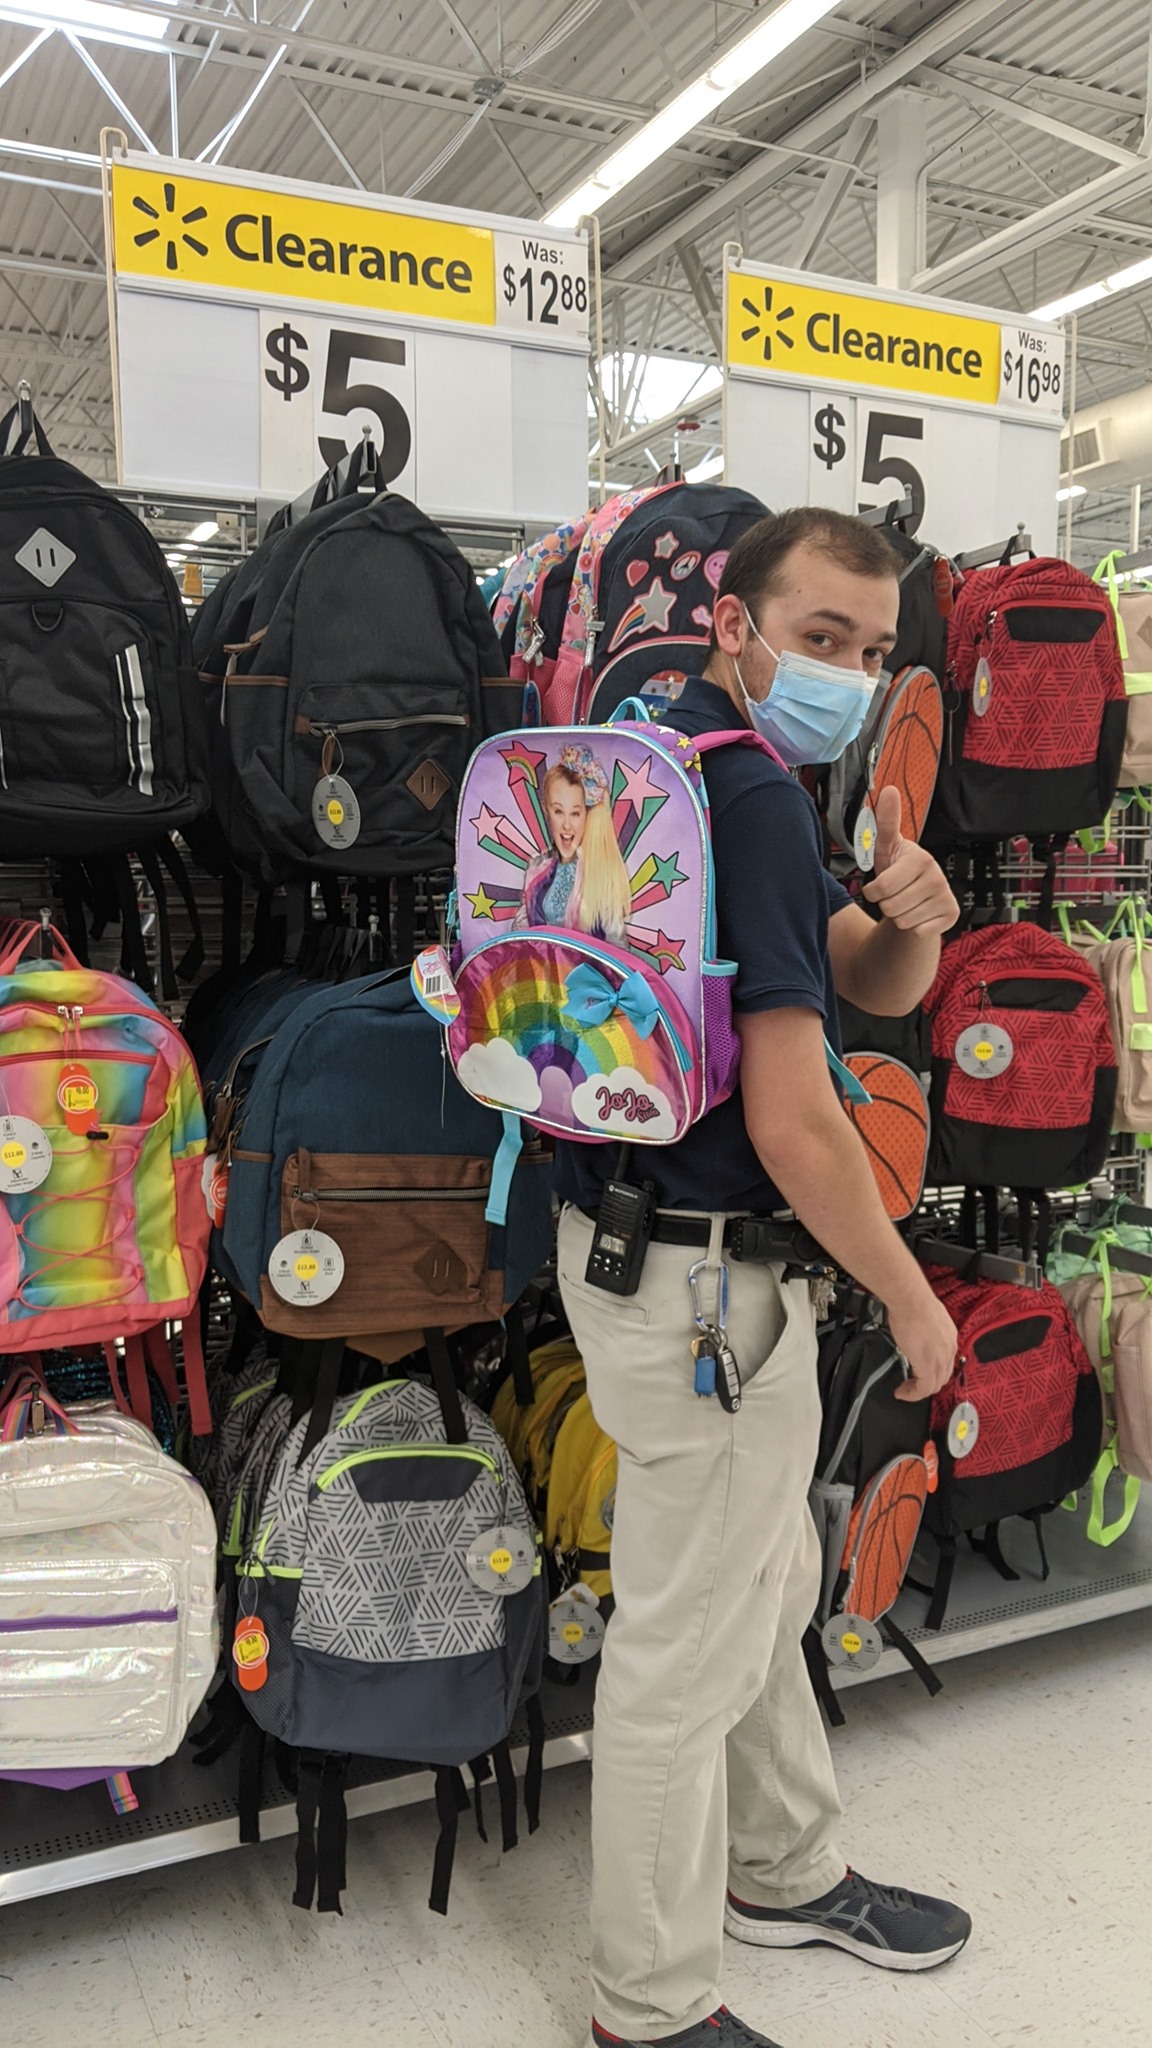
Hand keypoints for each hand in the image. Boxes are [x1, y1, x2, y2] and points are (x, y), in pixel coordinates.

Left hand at [861, 787, 958, 936]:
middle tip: (895, 894)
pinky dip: (913, 928)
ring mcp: (947, 897)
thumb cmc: (897, 872)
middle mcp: (937, 876)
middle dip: (886, 904)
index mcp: (920, 858)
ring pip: (903, 921)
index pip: (881, 888)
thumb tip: (889, 790)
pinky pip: (917, 932)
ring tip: (905, 903)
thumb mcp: (886, 848)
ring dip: (899, 916)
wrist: (917, 899)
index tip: (880, 884)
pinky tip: (919, 915)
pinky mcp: (952, 917)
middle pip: (890, 906)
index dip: (873, 891)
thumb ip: (885, 822)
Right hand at [887, 1288, 959, 1402]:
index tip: (920, 1371)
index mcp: (950, 1336)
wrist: (911, 1301)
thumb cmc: (913, 1301)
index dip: (934, 1370)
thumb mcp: (924, 1316)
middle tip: (912, 1384)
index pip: (946, 1361)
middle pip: (943, 1377)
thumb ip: (923, 1328)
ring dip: (919, 1390)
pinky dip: (912, 1394)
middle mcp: (949, 1349)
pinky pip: (923, 1390)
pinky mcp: (927, 1366)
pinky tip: (902, 1392)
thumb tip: (913, 1331)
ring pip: (934, 1385)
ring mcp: (940, 1359)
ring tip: (906, 1389)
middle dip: (927, 1383)